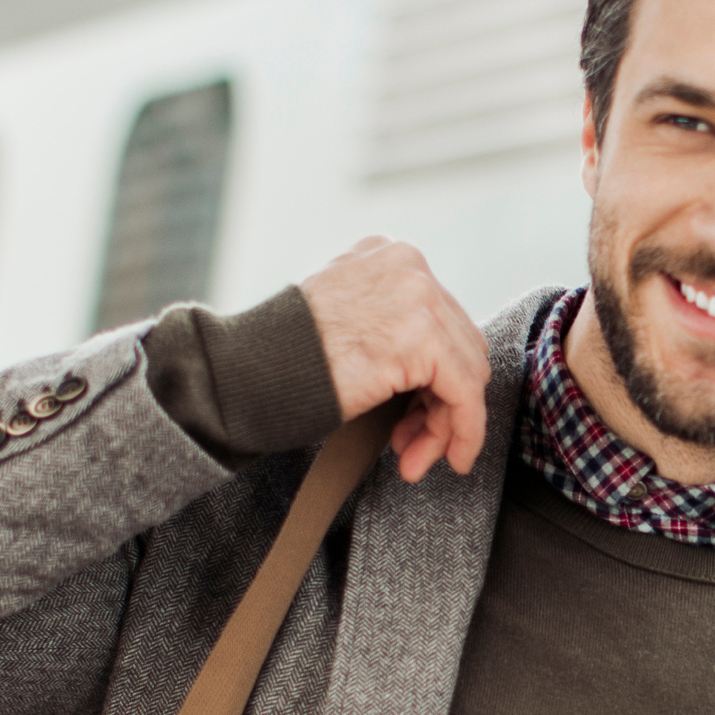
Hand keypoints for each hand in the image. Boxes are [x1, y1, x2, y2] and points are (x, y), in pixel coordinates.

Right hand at [299, 237, 489, 483]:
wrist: (246, 371)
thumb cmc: (284, 359)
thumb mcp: (346, 321)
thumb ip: (390, 326)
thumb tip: (436, 375)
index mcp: (392, 257)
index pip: (443, 322)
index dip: (436, 379)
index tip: (417, 420)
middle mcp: (410, 267)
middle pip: (461, 346)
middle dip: (442, 404)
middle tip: (414, 445)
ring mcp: (418, 297)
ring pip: (467, 373)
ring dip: (446, 425)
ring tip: (414, 456)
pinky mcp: (422, 338)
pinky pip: (465, 393)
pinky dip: (463, 430)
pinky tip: (447, 457)